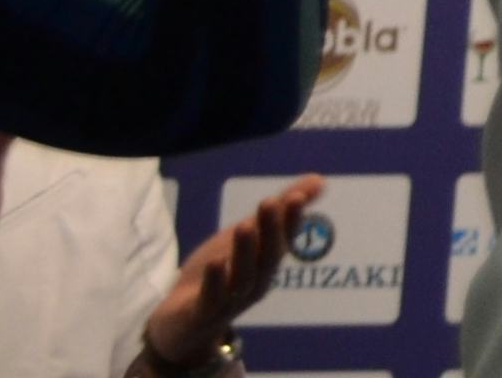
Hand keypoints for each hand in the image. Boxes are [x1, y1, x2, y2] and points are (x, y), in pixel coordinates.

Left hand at [146, 175, 319, 363]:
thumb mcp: (246, 236)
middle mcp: (255, 281)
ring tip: (245, 226)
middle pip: (267, 257)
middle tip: (270, 203)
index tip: (297, 197)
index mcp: (266, 261)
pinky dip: (215, 282)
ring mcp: (231, 300)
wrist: (183, 322)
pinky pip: (212, 299)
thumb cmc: (220, 273)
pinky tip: (215, 263)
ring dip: (245, 253)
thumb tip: (319, 180)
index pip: (284, 238)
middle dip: (271, 231)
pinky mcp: (203, 313)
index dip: (290, 220)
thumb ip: (279, 210)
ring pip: (243, 277)